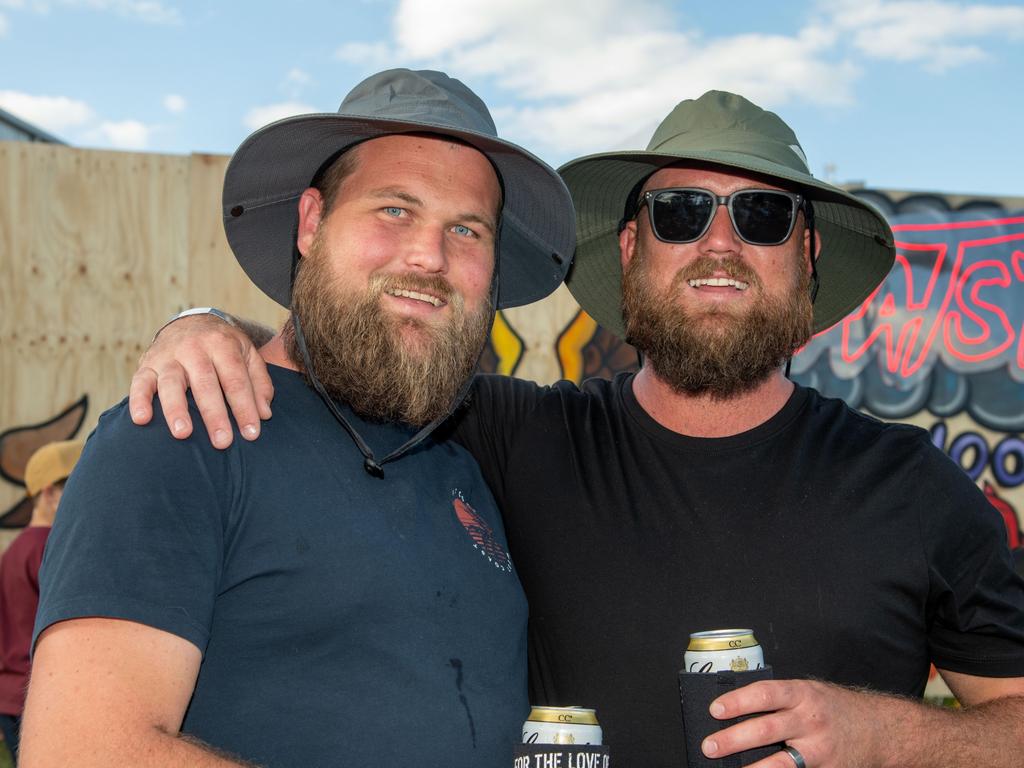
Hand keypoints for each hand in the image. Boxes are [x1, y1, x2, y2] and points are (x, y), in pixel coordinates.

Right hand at [129, 314, 273, 448]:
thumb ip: (259, 383)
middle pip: (205, 384)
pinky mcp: (147, 364)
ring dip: (176, 409)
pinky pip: (140, 382)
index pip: (235, 380)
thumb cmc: (223, 347)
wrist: (190, 322)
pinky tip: (142, 419)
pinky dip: (139, 400)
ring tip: (183, 433)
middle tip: (223, 442)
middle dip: (214, 415)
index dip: (244, 407)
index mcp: (222, 344)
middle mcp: (194, 348)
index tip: (252, 433)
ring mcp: (168, 356)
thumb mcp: (248, 354)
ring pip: (171, 383)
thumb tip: (264, 414)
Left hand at [702, 679, 890, 767]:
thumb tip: (735, 709)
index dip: (738, 701)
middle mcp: (810, 720)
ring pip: (781, 762)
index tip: (715, 710)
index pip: (765, 694)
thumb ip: (778, 700)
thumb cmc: (833, 708)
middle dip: (733, 739)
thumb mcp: (808, 692)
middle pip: (767, 729)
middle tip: (710, 746)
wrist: (879, 729)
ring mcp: (819, 749)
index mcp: (802, 694)